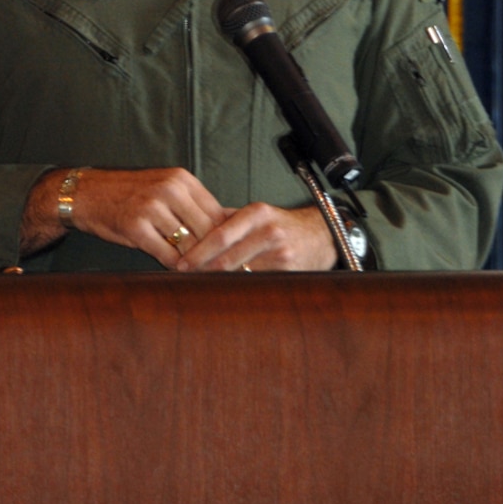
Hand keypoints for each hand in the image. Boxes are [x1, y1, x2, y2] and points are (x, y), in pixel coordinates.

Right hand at [22, 167, 229, 266]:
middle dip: (214, 253)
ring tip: (201, 274)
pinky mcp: (135, 227)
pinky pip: (165, 254)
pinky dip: (173, 265)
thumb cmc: (130, 195)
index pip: (217, 213)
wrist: (86, 193)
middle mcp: (170, 190)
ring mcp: (152, 207)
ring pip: (188, 244)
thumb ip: (194, 205)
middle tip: (220, 272)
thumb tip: (232, 224)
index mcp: (182, 180)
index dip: (226, 238)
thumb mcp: (165, 189)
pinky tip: (176, 271)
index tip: (231, 255)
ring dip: (194, 263)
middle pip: (207, 230)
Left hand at [178, 204, 337, 272]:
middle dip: (202, 269)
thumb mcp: (258, 213)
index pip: (220, 234)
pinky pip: (255, 282)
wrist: (322, 234)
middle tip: (184, 278)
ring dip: (217, 280)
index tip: (181, 263)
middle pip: (227, 256)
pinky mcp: (288, 271)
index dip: (197, 251)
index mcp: (256, 213)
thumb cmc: (283, 224)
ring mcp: (280, 252)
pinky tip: (225, 290)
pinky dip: (238, 287)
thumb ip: (228, 219)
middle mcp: (268, 231)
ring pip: (239, 272)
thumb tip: (192, 228)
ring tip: (198, 285)